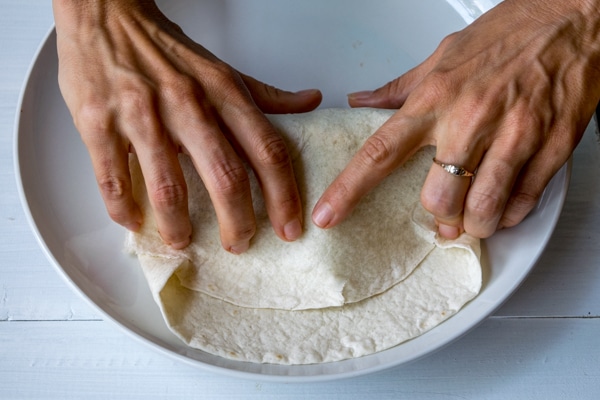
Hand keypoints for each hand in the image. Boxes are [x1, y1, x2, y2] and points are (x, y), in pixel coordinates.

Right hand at [53, 0, 321, 251]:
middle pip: (225, 176)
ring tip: (183, 240)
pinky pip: (113, 179)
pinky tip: (135, 222)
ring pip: (167, 188)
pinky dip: (124, 209)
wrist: (107, 15)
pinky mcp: (98, 123)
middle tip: (240, 245)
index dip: (283, 196)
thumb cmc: (167, 50)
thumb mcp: (223, 69)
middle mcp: (187, 104)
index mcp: (223, 92)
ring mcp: (141, 115)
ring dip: (177, 226)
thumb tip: (311, 102)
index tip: (289, 228)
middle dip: (237, 222)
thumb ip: (267, 95)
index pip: (267, 151)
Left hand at [313, 0, 599, 238]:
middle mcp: (471, 119)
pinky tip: (502, 204)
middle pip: (436, 197)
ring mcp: (513, 136)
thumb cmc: (509, 35)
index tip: (329, 214)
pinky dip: (507, 215)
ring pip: (479, 210)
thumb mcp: (443, 56)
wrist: (574, 19)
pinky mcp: (551, 148)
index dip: (348, 190)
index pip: (380, 152)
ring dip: (471, 224)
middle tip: (441, 211)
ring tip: (471, 217)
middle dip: (437, 215)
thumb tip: (362, 102)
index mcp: (436, 98)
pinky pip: (521, 204)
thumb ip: (399, 88)